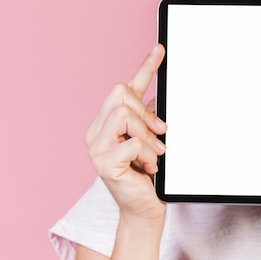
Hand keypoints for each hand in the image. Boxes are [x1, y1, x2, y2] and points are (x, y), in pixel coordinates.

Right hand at [85, 44, 166, 222]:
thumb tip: (164, 99)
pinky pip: (134, 141)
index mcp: (108, 124)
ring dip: (148, 136)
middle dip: (146, 113)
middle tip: (160, 134)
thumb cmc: (149, 176)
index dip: (145, 67)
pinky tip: (148, 167)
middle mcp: (97, 132)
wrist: (145, 210)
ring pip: (125, 114)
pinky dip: (149, 153)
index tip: (161, 49)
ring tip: (154, 155)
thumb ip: (152, 120)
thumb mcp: (153, 142)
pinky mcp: (103, 163)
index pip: (126, 89)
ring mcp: (96, 147)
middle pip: (121, 94)